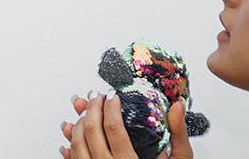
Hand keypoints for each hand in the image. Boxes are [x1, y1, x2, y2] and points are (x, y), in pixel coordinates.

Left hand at [59, 92, 192, 158]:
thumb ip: (178, 135)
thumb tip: (177, 106)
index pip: (113, 127)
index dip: (110, 106)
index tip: (113, 96)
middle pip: (91, 130)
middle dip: (92, 107)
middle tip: (96, 96)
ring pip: (77, 142)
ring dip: (79, 122)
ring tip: (86, 111)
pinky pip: (73, 157)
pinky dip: (70, 140)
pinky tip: (71, 130)